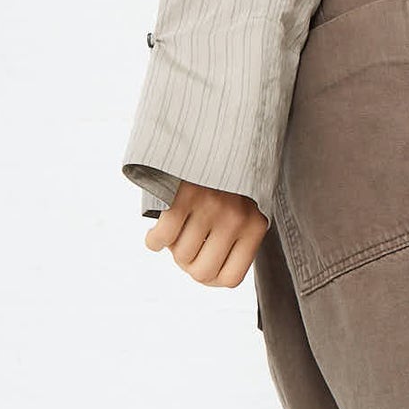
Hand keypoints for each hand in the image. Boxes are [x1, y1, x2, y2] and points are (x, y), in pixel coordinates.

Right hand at [144, 181, 268, 286]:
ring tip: (176, 231)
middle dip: (187, 265)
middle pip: (201, 272)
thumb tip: (206, 275)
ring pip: (180, 255)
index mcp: (255, 226)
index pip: (230, 279)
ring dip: (172, 248)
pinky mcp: (183, 196)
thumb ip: (237, 237)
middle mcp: (235, 219)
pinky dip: (154, 241)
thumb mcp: (247, 204)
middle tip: (185, 246)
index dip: (210, 278)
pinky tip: (156, 233)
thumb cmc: (230, 176)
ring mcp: (209, 207)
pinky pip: (160, 238)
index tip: (202, 263)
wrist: (217, 128)